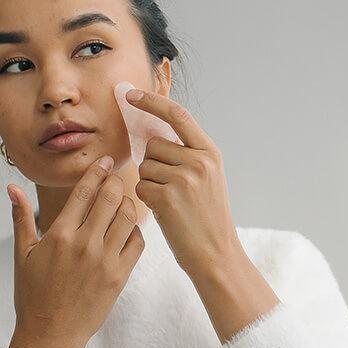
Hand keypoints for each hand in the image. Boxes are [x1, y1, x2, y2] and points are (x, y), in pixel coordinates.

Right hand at [8, 155, 144, 347]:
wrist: (50, 334)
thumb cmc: (34, 297)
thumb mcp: (22, 255)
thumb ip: (21, 218)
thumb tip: (12, 189)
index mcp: (59, 235)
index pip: (84, 191)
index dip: (97, 171)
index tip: (104, 161)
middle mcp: (84, 244)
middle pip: (110, 198)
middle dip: (116, 181)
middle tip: (117, 177)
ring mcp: (104, 260)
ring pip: (128, 217)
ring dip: (128, 203)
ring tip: (123, 201)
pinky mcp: (120, 276)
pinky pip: (137, 243)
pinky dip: (136, 231)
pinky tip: (127, 229)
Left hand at [125, 88, 242, 277]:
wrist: (216, 253)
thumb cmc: (206, 217)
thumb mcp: (207, 178)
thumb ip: (186, 154)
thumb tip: (150, 134)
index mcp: (210, 152)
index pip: (177, 115)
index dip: (152, 101)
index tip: (131, 94)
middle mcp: (199, 160)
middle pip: (153, 144)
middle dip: (153, 163)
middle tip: (171, 188)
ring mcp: (184, 178)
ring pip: (144, 165)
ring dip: (149, 182)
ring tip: (171, 201)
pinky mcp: (167, 197)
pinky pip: (140, 186)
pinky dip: (146, 199)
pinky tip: (165, 211)